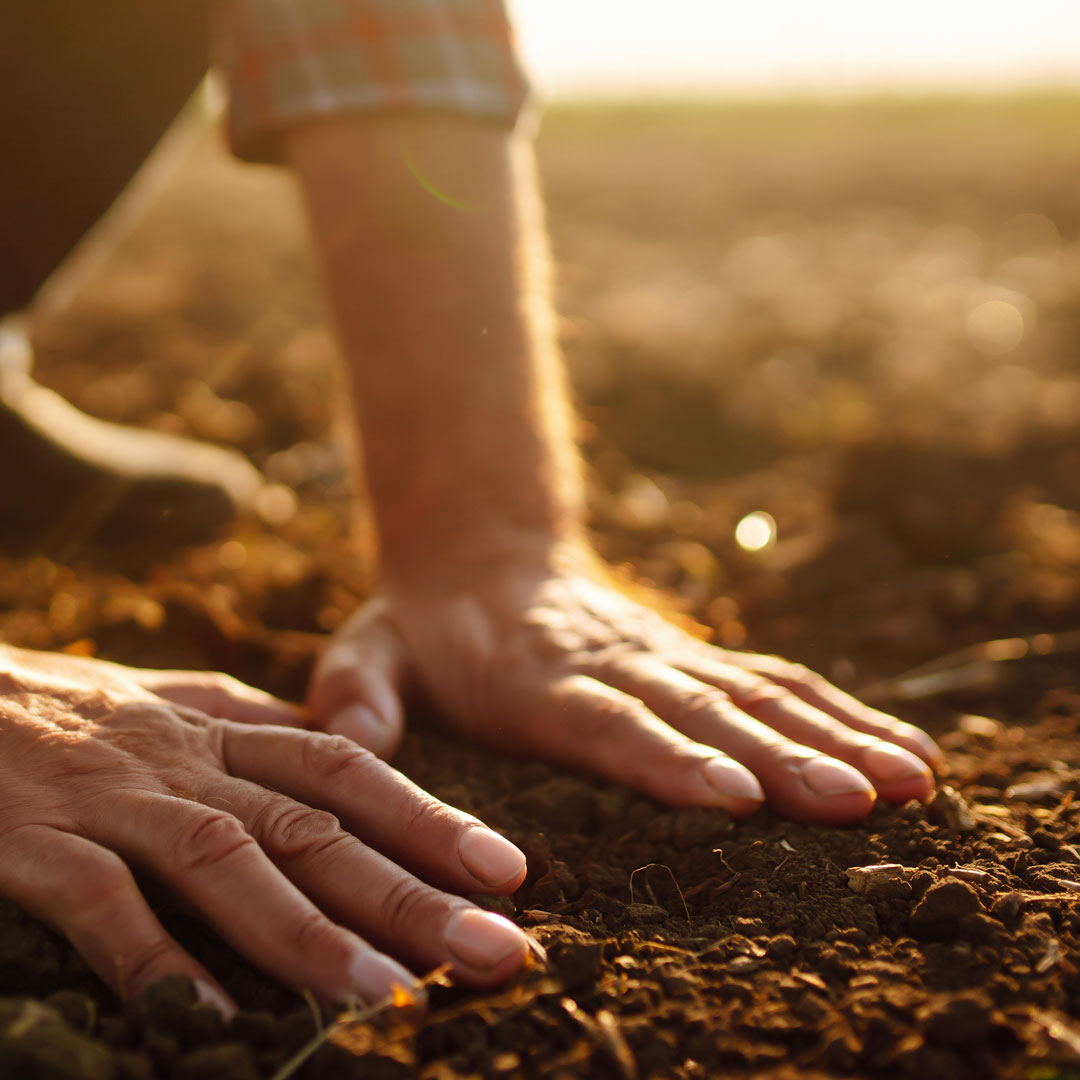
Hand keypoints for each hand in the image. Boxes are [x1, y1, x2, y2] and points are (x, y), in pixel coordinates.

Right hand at [0, 646, 529, 1015]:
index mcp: (219, 730)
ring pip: (230, 860)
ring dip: (310, 932)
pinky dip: (161, 962)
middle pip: (316, 824)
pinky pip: (104, 904)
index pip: (348, 769)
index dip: (431, 817)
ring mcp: (110, 798)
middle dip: (410, 889)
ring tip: (391, 994)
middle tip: (495, 948)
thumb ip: (244, 720)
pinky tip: (218, 1023)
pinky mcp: (28, 838)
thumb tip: (329, 735)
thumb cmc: (54, 707)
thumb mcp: (163, 700)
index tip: (507, 870)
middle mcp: (183, 760)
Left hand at [309, 541, 940, 824]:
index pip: (610, 722)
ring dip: (833, 739)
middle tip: (852, 802)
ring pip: (759, 696)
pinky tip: (899, 750)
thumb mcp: (368, 649)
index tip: (736, 796)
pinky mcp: (693, 658)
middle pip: (704, 712)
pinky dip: (840, 715)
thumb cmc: (426, 627)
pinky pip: (775, 683)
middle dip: (782, 759)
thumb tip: (349, 735)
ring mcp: (664, 657)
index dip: (671, 758)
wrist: (483, 557)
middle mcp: (616, 665)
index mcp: (538, 677)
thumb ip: (359, 690)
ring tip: (907, 782)